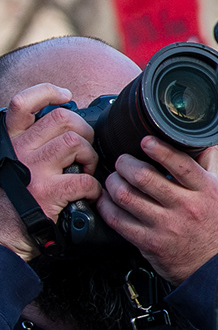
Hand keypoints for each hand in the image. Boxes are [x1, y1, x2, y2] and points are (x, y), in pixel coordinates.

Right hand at [0, 86, 99, 259]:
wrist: (1, 237)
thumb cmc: (10, 203)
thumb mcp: (11, 165)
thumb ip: (30, 146)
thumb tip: (61, 132)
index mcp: (10, 142)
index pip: (22, 104)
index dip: (46, 92)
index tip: (64, 96)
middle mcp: (19, 150)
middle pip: (62, 119)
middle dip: (83, 131)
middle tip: (84, 150)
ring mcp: (33, 170)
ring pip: (75, 143)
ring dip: (90, 156)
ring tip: (87, 170)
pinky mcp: (47, 192)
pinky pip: (85, 179)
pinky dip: (94, 188)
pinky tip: (89, 195)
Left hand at [99, 136, 217, 281]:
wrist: (213, 266)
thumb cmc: (216, 226)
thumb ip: (207, 165)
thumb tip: (201, 140)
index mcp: (205, 190)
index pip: (180, 164)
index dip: (159, 149)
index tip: (145, 141)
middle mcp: (185, 206)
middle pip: (144, 177)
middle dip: (125, 164)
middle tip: (123, 162)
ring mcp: (166, 226)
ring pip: (126, 196)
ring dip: (113, 182)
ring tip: (114, 179)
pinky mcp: (149, 243)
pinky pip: (118, 220)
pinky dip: (107, 206)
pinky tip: (108, 200)